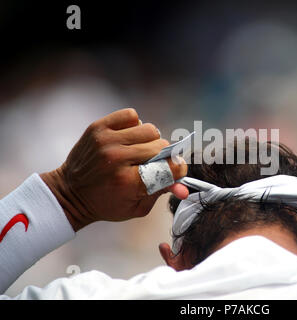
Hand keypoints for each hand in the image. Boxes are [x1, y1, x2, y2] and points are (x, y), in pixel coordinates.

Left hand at [40, 108, 187, 230]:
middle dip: (163, 157)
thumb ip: (162, 193)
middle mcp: (117, 158)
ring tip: (139, 152)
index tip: (175, 171)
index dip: (178, 170)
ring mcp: (106, 140)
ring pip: (150, 130)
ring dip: (150, 141)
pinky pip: (132, 116)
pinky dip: (135, 126)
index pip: (170, 168)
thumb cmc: (106, 203)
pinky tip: (128, 139)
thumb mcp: (136, 207)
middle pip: (162, 147)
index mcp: (127, 182)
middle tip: (153, 164)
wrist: (69, 193)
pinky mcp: (98, 127)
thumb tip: (185, 189)